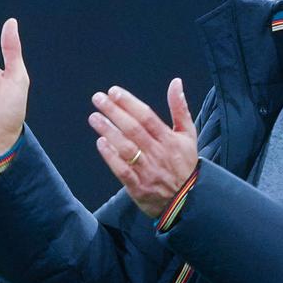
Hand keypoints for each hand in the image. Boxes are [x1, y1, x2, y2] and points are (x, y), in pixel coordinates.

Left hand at [88, 79, 197, 217]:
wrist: (188, 200)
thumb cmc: (185, 163)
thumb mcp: (188, 135)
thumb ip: (180, 108)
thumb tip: (175, 82)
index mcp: (170, 139)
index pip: (147, 117)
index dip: (129, 103)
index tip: (114, 92)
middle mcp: (158, 153)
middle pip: (133, 129)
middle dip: (114, 112)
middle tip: (98, 98)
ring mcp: (147, 171)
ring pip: (126, 148)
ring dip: (108, 131)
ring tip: (94, 117)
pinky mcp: (138, 187)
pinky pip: (122, 170)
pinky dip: (111, 157)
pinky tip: (100, 143)